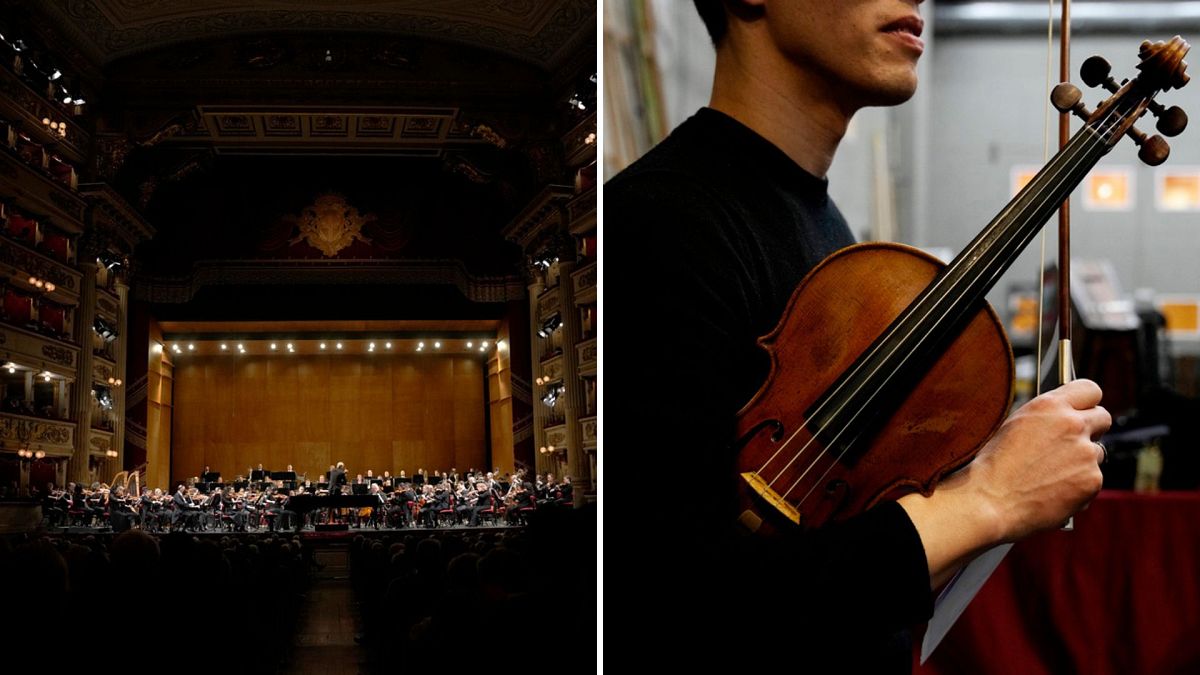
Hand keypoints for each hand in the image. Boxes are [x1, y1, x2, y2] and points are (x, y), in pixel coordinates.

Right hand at [899, 379, 1109, 584]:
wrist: (989, 500)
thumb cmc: (994, 466)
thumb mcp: (1015, 426)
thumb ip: (1046, 418)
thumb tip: (1064, 418)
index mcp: (1049, 406)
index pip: (1090, 389)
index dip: (1087, 401)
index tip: (1083, 410)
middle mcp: (1072, 424)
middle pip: (1103, 417)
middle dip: (1092, 429)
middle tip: (1073, 443)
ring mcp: (1085, 453)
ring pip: (1097, 453)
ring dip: (1082, 461)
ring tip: (1051, 474)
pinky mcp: (1092, 480)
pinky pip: (1093, 479)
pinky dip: (1079, 486)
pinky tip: (1053, 491)